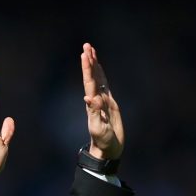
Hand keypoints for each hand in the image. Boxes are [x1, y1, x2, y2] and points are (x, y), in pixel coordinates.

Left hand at [82, 43, 123, 159]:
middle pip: (92, 76)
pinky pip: (105, 86)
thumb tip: (88, 98)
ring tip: (91, 50)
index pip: (89, 82)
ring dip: (94, 65)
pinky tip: (99, 68)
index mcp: (92, 104)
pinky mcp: (110, 104)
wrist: (108, 149)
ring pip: (98, 78)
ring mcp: (103, 101)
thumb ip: (94, 113)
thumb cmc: (102, 141)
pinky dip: (102, 75)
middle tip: (86, 45)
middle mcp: (96, 99)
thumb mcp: (98, 128)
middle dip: (89, 61)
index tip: (85, 55)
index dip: (87, 68)